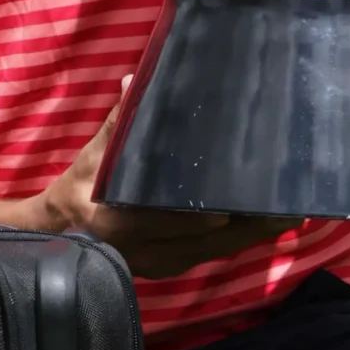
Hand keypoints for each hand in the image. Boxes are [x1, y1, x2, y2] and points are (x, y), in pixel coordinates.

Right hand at [30, 90, 290, 279]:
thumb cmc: (78, 190)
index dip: (221, 208)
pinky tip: (265, 222)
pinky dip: (239, 237)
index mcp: (125, 223)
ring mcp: (162, 264)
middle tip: (291, 200)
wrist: (59, 234)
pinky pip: (213, 253)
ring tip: (290, 210)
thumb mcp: (93, 156)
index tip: (253, 189)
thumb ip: (119, 124)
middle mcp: (149, 251)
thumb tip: (136, 82)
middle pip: (214, 238)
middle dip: (253, 221)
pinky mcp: (172, 267)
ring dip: (254, 231)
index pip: (182, 217)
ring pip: (219, 249)